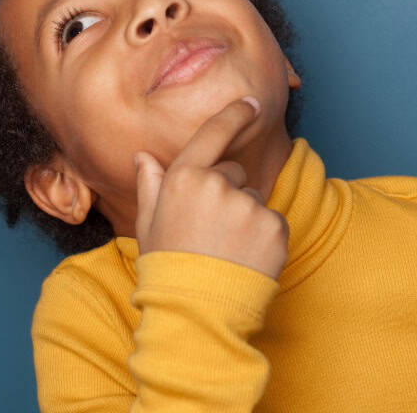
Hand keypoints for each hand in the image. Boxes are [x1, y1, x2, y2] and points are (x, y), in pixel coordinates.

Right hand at [133, 97, 289, 280]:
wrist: (198, 312)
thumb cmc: (167, 268)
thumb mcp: (148, 225)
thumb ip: (151, 186)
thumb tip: (142, 156)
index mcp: (184, 178)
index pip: (213, 134)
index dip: (233, 115)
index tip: (250, 104)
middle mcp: (218, 184)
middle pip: (233, 174)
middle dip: (227, 193)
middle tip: (210, 232)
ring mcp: (249, 205)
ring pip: (253, 200)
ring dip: (245, 218)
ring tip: (227, 251)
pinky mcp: (274, 226)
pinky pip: (272, 222)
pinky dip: (264, 237)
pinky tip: (245, 258)